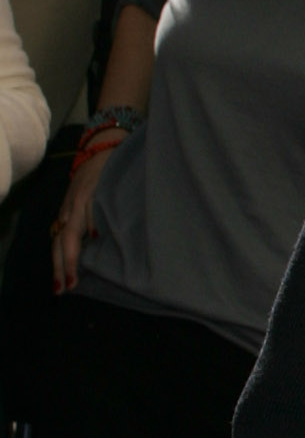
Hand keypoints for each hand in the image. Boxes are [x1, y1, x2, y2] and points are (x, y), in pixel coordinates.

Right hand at [49, 154, 109, 293]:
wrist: (102, 147)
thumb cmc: (112, 168)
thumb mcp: (110, 188)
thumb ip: (100, 211)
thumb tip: (93, 236)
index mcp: (79, 206)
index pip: (70, 241)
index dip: (71, 263)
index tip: (72, 283)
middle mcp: (70, 210)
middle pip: (60, 243)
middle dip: (60, 268)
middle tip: (61, 290)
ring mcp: (67, 208)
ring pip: (58, 238)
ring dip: (59, 261)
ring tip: (60, 283)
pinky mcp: (69, 207)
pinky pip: (62, 231)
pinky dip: (62, 248)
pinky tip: (65, 262)